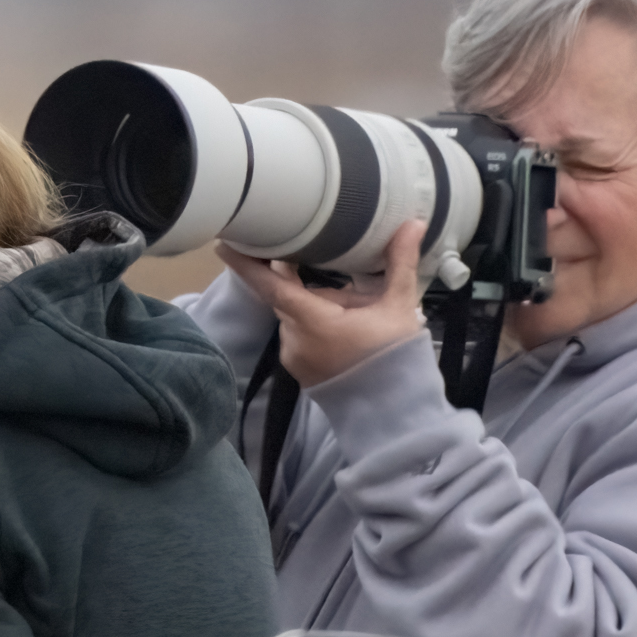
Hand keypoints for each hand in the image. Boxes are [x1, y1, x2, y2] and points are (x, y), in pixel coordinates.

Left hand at [221, 219, 428, 388]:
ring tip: (361, 319)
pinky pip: (300, 335)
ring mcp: (293, 356)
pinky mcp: (298, 368)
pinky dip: (319, 327)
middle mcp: (294, 338)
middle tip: (357, 295)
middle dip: (319, 287)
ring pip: (298, 315)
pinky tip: (349, 335)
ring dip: (322, 308)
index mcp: (312, 321)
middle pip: (291, 296)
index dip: (247, 264)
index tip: (224, 244)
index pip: (270, 286)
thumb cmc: (394, 358)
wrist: (392, 412)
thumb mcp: (399, 307)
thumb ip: (400, 263)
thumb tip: (412, 224)